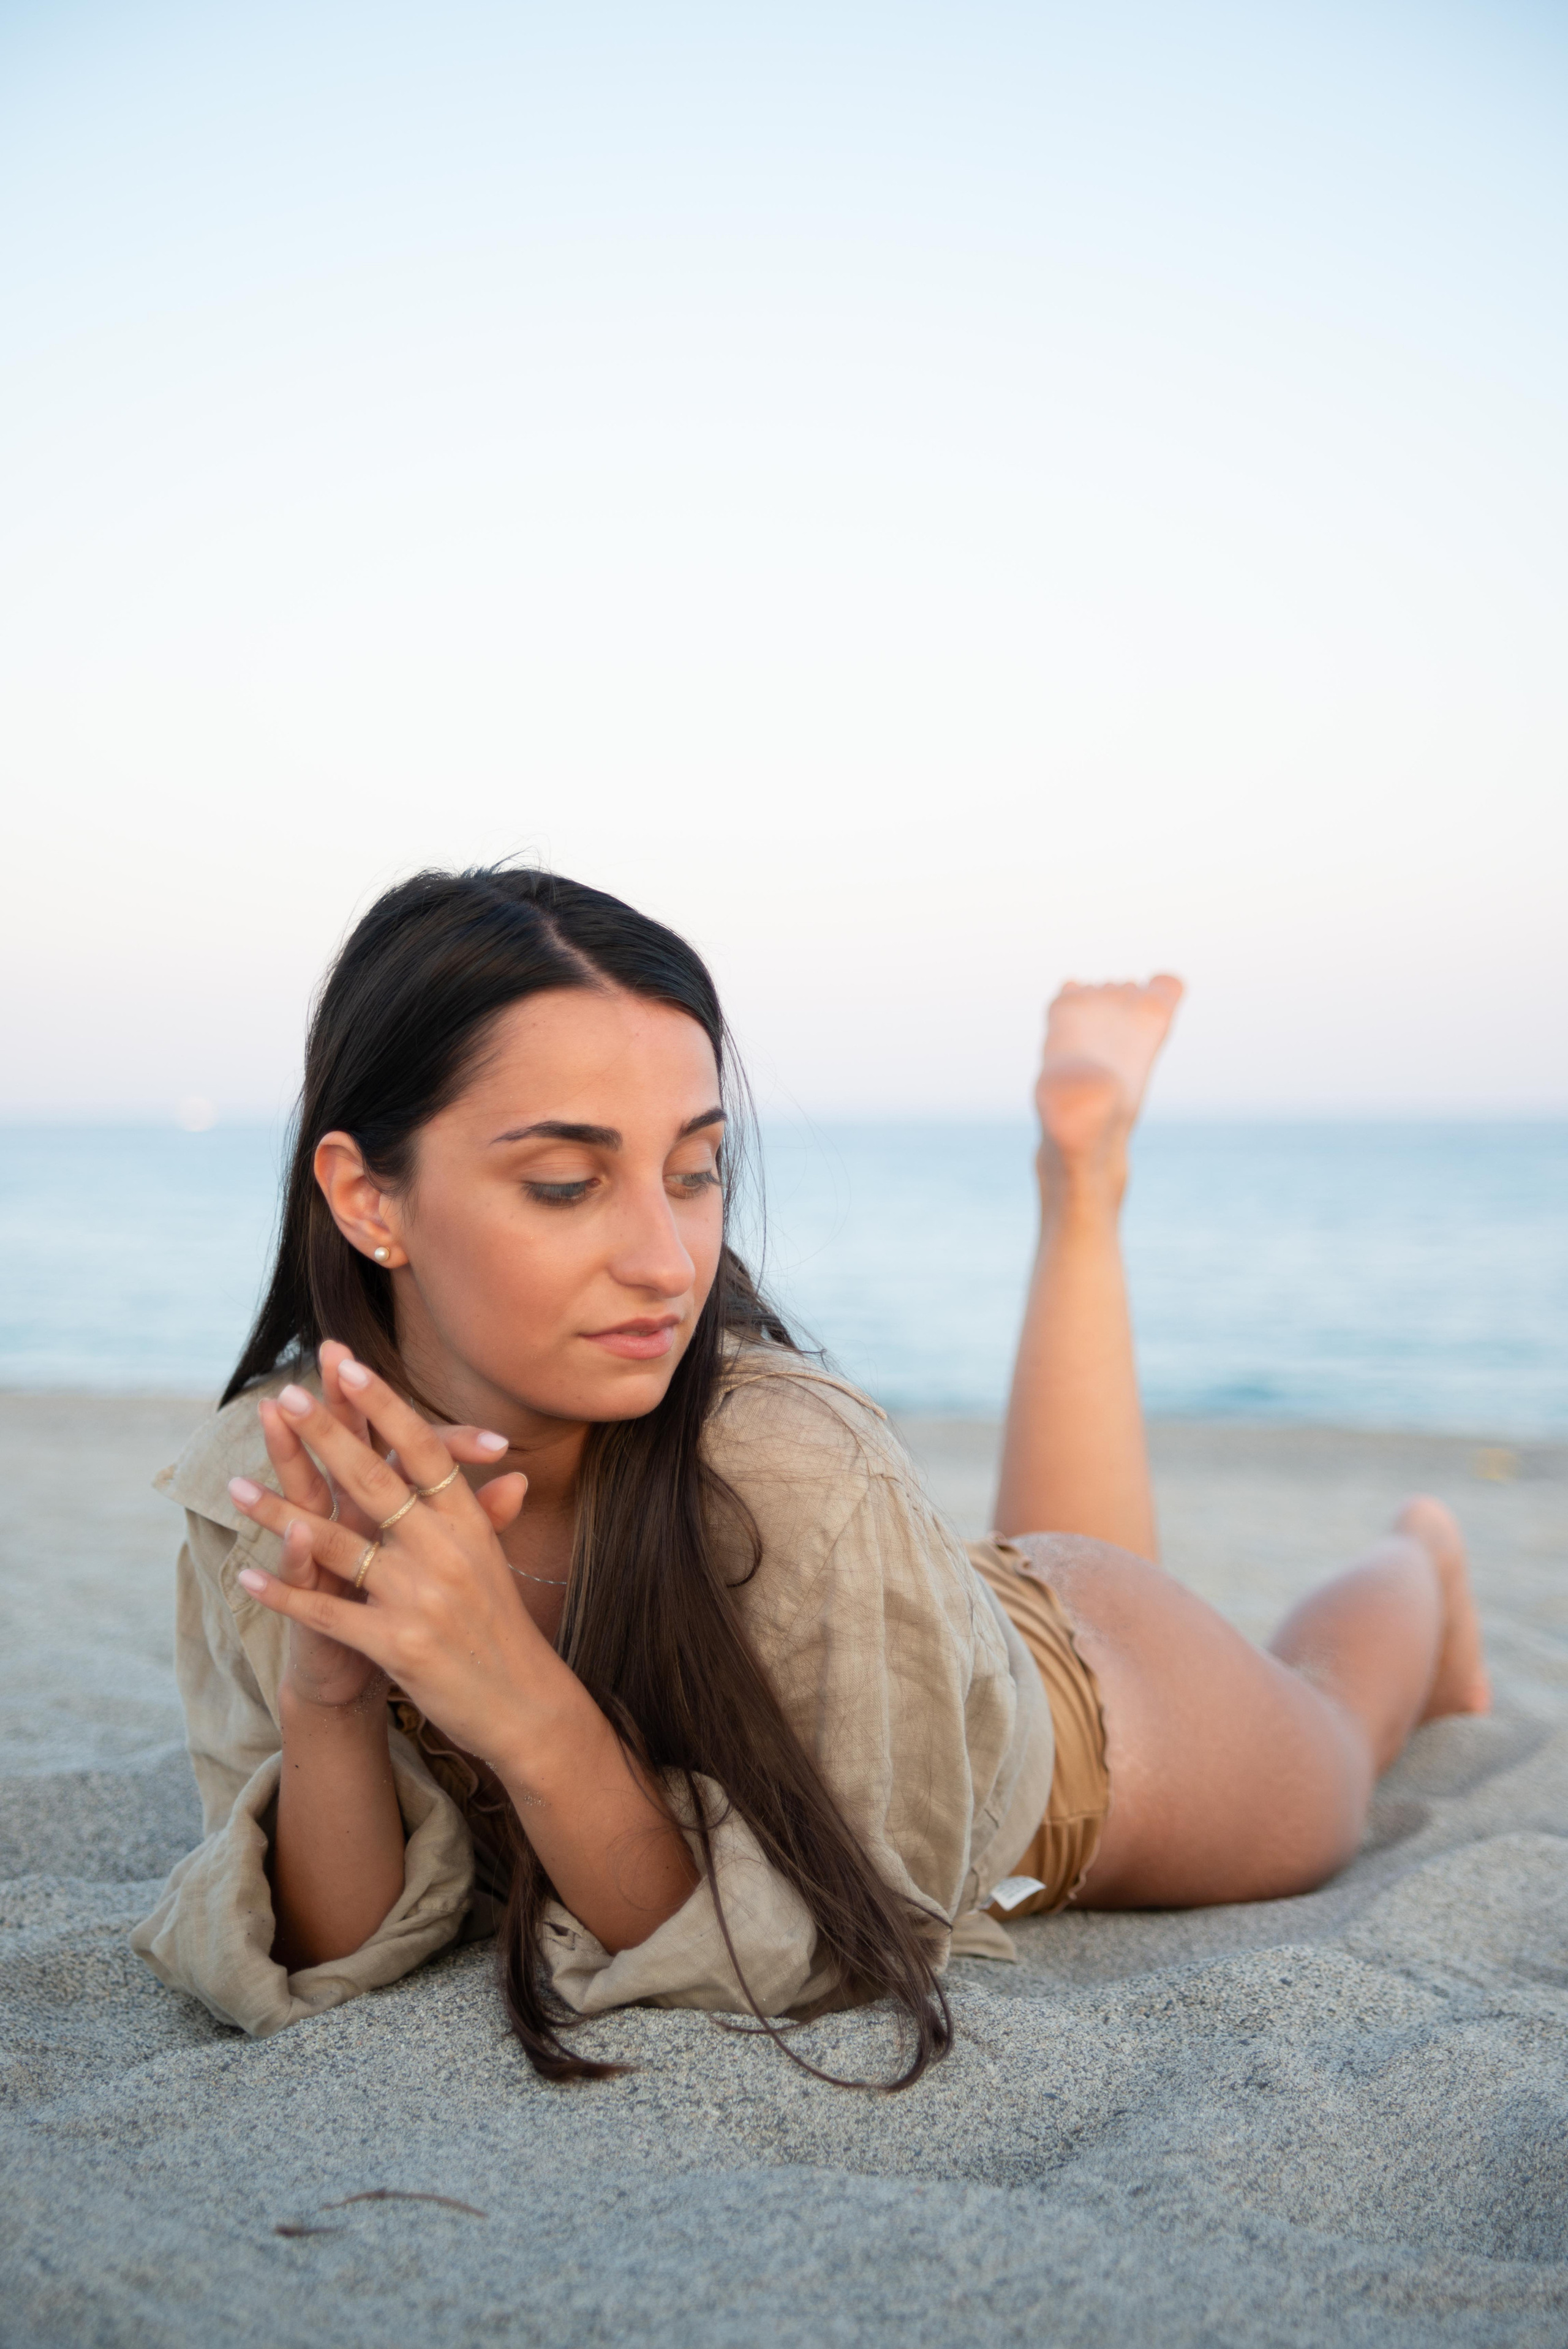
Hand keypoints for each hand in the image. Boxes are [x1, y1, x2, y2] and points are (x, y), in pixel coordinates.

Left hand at [231, 1358, 555, 1769]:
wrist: (522, 1705)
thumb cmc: (500, 1626)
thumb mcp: (493, 1562)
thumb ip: (487, 1513)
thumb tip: (510, 1468)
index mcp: (468, 1523)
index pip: (423, 1450)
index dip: (384, 1405)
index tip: (348, 1366)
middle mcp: (446, 1551)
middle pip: (377, 1480)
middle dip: (326, 1435)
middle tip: (287, 1396)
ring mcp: (420, 1598)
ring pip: (337, 1544)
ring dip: (278, 1514)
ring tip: (234, 1487)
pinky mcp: (396, 1645)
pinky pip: (328, 1612)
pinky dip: (285, 1594)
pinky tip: (246, 1576)